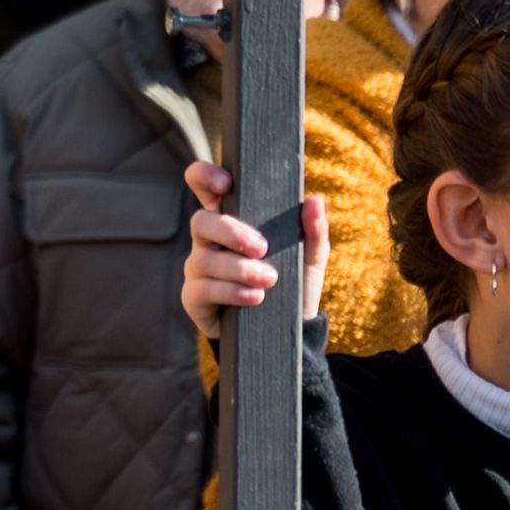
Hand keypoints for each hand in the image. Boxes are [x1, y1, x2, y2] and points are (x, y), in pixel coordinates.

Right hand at [182, 160, 325, 337]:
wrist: (287, 333)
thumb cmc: (293, 285)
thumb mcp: (309, 258)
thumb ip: (313, 230)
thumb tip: (316, 201)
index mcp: (231, 219)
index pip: (205, 187)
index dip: (205, 177)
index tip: (226, 183)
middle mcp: (208, 240)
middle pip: (201, 221)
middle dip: (230, 232)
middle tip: (262, 248)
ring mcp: (198, 268)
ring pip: (204, 259)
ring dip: (239, 269)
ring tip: (269, 281)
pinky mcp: (194, 297)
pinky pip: (203, 289)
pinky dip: (231, 292)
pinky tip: (255, 298)